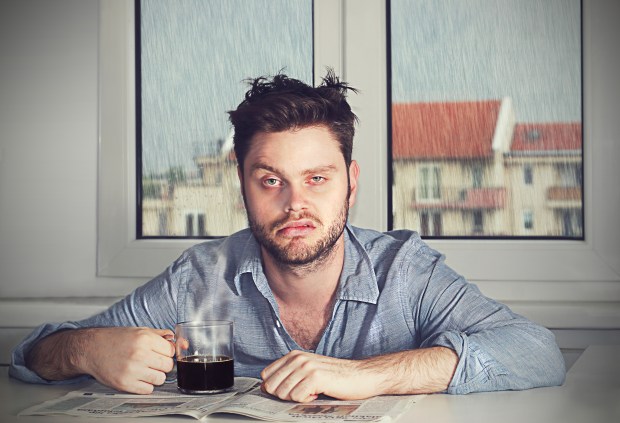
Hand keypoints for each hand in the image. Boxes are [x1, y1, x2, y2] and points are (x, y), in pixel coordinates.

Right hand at [27, 326, 174, 394]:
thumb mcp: (140, 330)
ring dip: (155, 376)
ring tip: (145, 370)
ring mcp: (132, 370)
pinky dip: (146, 385)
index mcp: (145, 339)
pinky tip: (138, 377)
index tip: (160, 353)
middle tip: (153, 362)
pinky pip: (148, 390)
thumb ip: (161, 335)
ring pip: (160, 379)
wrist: (92, 349)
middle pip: (168, 366)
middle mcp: (139, 354)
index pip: (171, 351)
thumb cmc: (116, 339)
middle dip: (163, 364)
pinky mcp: (125, 384)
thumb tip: (179, 341)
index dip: (167, 352)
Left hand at [260, 347, 457, 402]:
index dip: (274, 388)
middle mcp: (298, 358)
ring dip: (296, 398)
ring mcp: (306, 366)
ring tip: (312, 392)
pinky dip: (305, 400)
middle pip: (271, 386)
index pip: (266, 375)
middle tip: (302, 394)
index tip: (289, 392)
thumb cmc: (336, 377)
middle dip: (283, 395)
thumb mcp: (309, 371)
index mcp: (294, 355)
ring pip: (283, 392)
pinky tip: (318, 394)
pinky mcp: (315, 377)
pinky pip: (296, 396)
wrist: (362, 376)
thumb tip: (267, 388)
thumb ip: (289, 376)